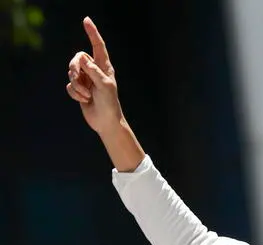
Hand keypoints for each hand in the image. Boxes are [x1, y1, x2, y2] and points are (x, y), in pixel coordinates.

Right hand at [66, 16, 123, 134]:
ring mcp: (86, 80)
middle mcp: (94, 71)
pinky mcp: (79, 89)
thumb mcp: (104, 86)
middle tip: (78, 78)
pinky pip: (69, 85)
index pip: (98, 46)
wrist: (105, 121)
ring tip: (87, 95)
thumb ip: (94, 71)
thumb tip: (82, 59)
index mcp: (104, 67)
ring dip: (77, 85)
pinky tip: (84, 100)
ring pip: (71, 73)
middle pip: (77, 59)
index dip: (92, 33)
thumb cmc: (110, 103)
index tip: (86, 21)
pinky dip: (74, 93)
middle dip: (74, 69)